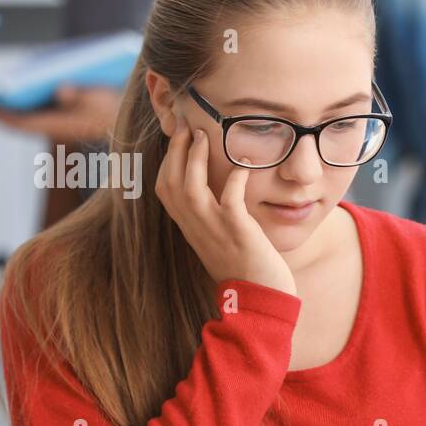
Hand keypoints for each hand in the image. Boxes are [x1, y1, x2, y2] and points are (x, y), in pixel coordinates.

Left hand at [0, 85, 120, 145]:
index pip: (21, 122)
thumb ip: (79, 94)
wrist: (124, 123)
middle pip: (14, 121)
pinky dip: (12, 107)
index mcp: (59, 128)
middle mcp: (51, 130)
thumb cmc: (112, 109)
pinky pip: (26, 116)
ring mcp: (50, 127)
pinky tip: (2, 95)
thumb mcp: (100, 99)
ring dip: (1, 109)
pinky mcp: (52, 123)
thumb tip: (61, 90)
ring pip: (19, 119)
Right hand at [155, 115, 295, 295]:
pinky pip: (231, 199)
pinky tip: (244, 165)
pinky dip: (236, 178)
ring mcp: (214, 230)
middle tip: (186, 124)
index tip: (177, 136)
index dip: (167, 160)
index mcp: (189, 227)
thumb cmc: (245, 268)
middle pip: (170, 181)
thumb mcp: (220, 239)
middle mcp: (195, 227)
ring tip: (204, 134)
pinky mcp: (237, 232)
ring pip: (190, 187)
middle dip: (176, 150)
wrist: (261, 301)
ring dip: (195, 158)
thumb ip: (213, 217)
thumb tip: (217, 192)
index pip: (164, 187)